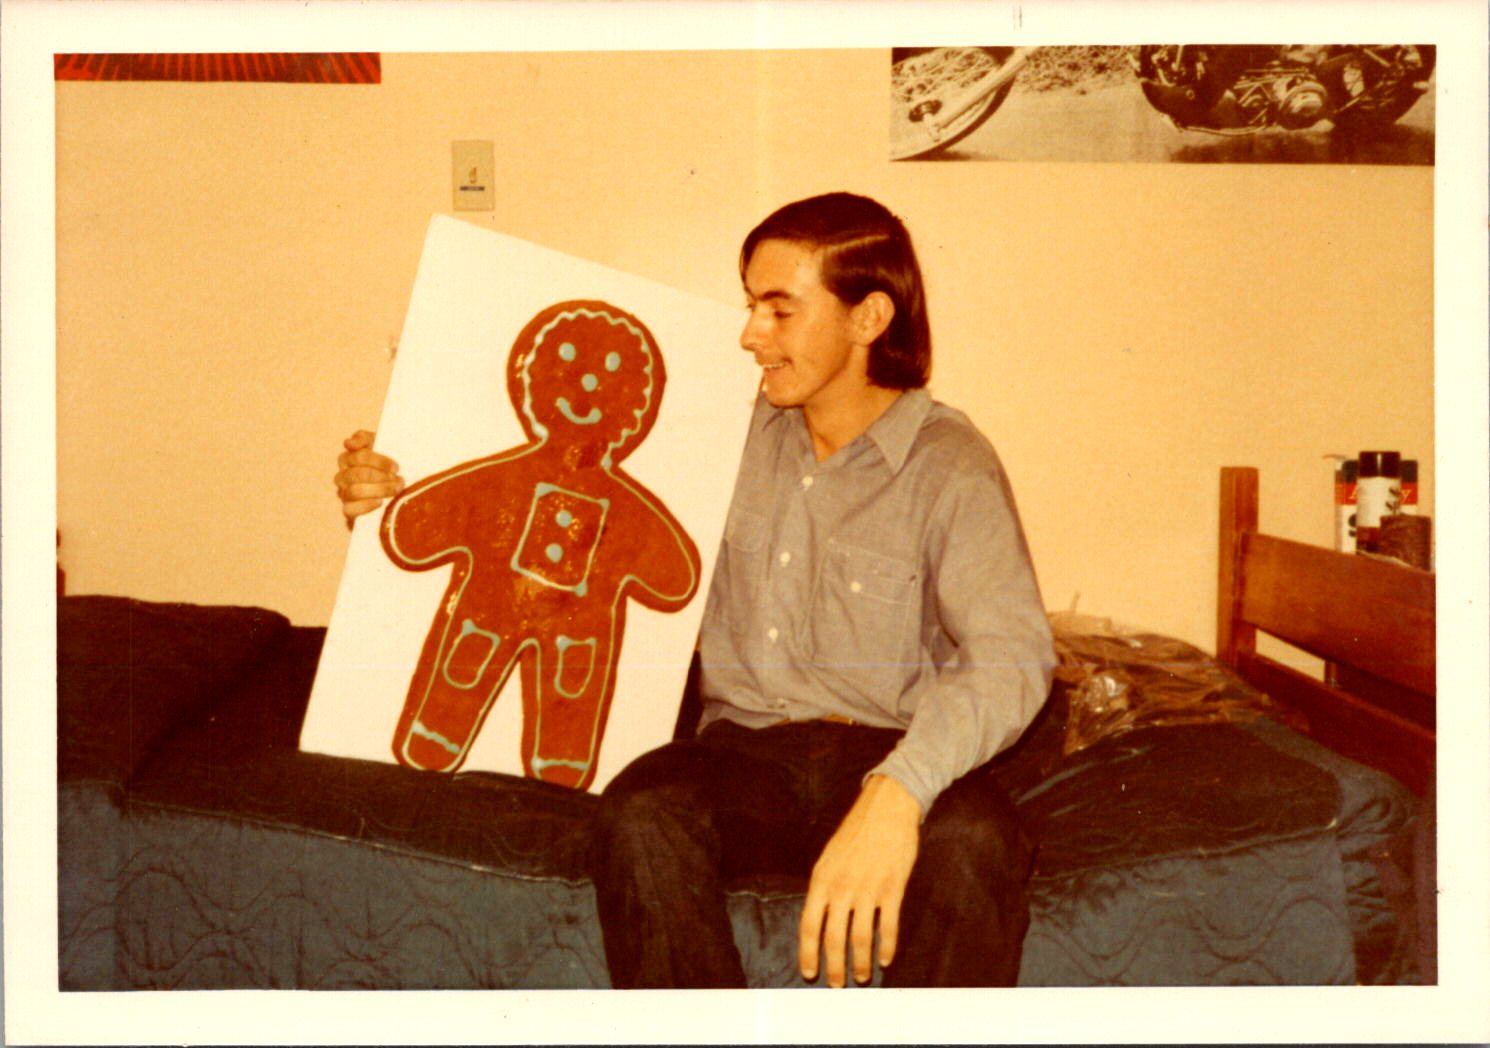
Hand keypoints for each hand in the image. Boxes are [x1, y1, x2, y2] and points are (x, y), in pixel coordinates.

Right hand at [334, 429, 403, 522]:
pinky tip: (380, 502)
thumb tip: (349, 443)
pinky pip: (349, 509)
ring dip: (378, 490)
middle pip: (357, 474)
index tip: (396, 468)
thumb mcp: (382, 446)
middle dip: (381, 477)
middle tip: (399, 480)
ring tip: (395, 490)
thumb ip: (365, 439)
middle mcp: (343, 475)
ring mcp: (343, 493)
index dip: (379, 461)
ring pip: (354, 491)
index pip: (359, 456)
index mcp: (349, 457)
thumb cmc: (388, 465)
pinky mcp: (348, 510)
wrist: (396, 489)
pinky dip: (366, 506)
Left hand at [799, 774, 921, 986]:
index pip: (808, 925)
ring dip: (860, 963)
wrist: (886, 807)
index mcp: (821, 880)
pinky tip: (885, 960)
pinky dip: (887, 947)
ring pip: (861, 938)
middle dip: (834, 967)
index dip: (808, 953)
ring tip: (861, 977)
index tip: (809, 973)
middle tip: (837, 985)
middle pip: (834, 938)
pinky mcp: (893, 888)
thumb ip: (824, 888)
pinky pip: (888, 926)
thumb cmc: (856, 833)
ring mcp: (868, 889)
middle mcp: (842, 887)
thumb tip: (818, 919)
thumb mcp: (829, 858)